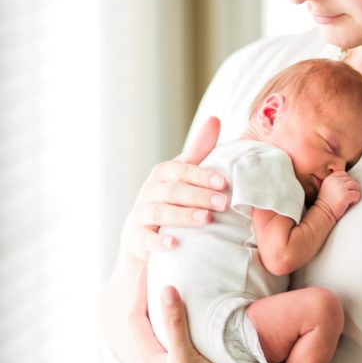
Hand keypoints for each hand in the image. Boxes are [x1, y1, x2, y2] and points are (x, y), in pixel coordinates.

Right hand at [122, 115, 228, 260]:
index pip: (181, 170)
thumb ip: (199, 150)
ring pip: (160, 212)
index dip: (201, 175)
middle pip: (172, 190)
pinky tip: (175, 244)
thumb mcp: (183, 174)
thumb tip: (215, 118)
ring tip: (206, 220)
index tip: (223, 181)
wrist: (141, 235)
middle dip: (198, 196)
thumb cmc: (171, 198)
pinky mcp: (138, 238)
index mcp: (164, 174)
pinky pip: (146, 240)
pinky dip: (159, 242)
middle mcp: (150, 191)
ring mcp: (142, 215)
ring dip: (183, 216)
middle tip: (222, 203)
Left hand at [129, 268, 246, 362]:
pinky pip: (170, 340)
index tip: (147, 269)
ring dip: (158, 311)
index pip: (135, 317)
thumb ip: (174, 324)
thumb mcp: (186, 356)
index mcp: (149, 359)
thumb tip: (166, 289)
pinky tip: (186, 320)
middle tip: (156, 275)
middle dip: (145, 298)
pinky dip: (172, 323)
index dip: (138, 291)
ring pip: (155, 333)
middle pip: (142, 324)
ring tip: (169, 291)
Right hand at [317, 170, 360, 219]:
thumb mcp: (327, 187)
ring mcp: (341, 187)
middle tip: (346, 196)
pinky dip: (355, 199)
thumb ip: (335, 181)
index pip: (344, 174)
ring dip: (354, 193)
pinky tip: (349, 203)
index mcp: (330, 178)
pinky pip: (357, 194)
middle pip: (351, 179)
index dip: (346, 182)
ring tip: (348, 199)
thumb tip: (348, 180)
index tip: (344, 189)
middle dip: (350, 188)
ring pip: (355, 185)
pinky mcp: (346, 195)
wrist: (323, 213)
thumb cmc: (326, 202)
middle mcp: (335, 181)